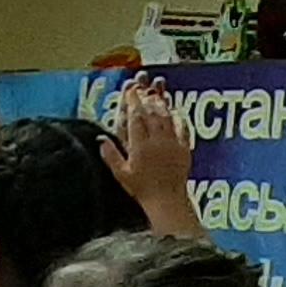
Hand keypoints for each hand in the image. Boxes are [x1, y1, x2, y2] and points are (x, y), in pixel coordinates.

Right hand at [103, 75, 191, 210]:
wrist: (166, 199)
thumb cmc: (141, 188)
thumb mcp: (121, 173)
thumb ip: (110, 154)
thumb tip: (101, 138)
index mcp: (140, 146)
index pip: (136, 118)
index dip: (132, 102)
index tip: (129, 90)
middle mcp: (157, 141)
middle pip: (152, 114)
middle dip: (146, 99)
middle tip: (141, 87)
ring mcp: (172, 143)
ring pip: (166, 118)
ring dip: (161, 105)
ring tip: (155, 94)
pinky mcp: (184, 148)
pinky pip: (182, 128)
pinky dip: (178, 117)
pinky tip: (175, 111)